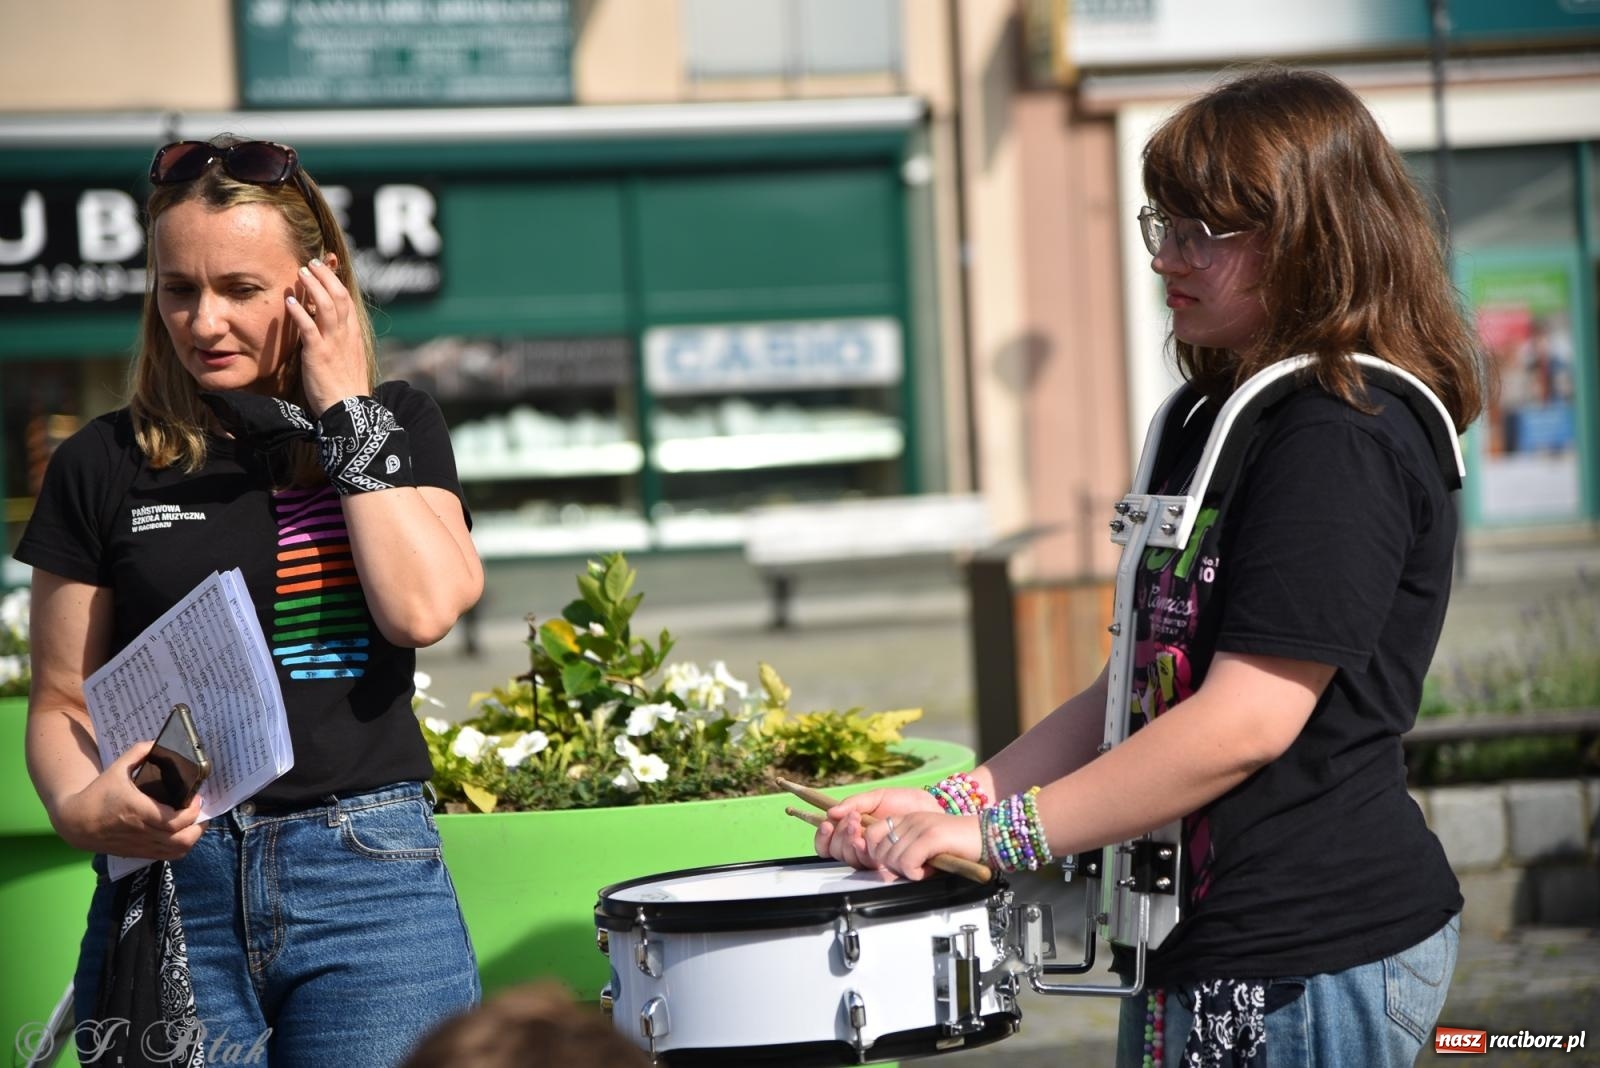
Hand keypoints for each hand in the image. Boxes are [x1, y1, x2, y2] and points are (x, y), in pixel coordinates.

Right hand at [53, 742, 204, 859]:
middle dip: (199, 824)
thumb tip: (158, 743)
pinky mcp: (140, 853)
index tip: (195, 796)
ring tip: (196, 820)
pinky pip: (169, 856)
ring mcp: (142, 845)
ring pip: (179, 850)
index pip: (174, 819)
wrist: (77, 822)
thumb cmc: (99, 793)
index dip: (192, 810)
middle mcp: (142, 831)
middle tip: (200, 808)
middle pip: (182, 837)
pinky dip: (182, 847)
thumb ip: (139, 752)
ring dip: (193, 836)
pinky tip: (183, 833)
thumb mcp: (117, 767)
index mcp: (138, 810)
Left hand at [286, 255, 367, 415]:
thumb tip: (322, 327)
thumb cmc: (344, 388)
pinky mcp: (320, 354)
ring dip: (313, 286)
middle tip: (311, 262)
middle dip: (326, 275)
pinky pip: (310, 328)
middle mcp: (346, 334)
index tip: (324, 268)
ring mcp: (334, 343)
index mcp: (353, 334)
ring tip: (301, 272)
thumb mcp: (345, 358)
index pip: (347, 300)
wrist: (349, 410)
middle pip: (340, 295)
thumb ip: (336, 340)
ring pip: (327, 305)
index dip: (335, 281)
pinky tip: (289, 302)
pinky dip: (300, 312)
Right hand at [813, 786, 942, 869]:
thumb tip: (831, 813)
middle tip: (853, 820)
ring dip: (849, 842)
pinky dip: (862, 851)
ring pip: (849, 859)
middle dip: (840, 835)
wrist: (931, 811)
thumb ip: (854, 803)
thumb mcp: (878, 797)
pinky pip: (866, 865)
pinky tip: (866, 839)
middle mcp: (861, 846)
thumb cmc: (906, 803)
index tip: (827, 824)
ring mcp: (873, 856)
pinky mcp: (886, 864)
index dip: (823, 837)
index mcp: (855, 830)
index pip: (828, 842)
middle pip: (836, 851)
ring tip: (859, 824)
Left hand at [863, 810, 981, 881]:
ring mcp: (921, 826)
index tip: (893, 865)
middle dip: (892, 867)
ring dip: (906, 871)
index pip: (871, 834)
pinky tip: (927, 871)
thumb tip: (888, 867)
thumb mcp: (926, 845)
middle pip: (879, 850)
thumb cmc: (959, 847)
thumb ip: (906, 851)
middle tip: (912, 869)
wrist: (988, 837)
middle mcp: (911, 819)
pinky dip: (915, 873)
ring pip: (892, 858)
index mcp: (907, 819)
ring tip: (924, 869)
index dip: (877, 854)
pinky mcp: (932, 836)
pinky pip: (908, 862)